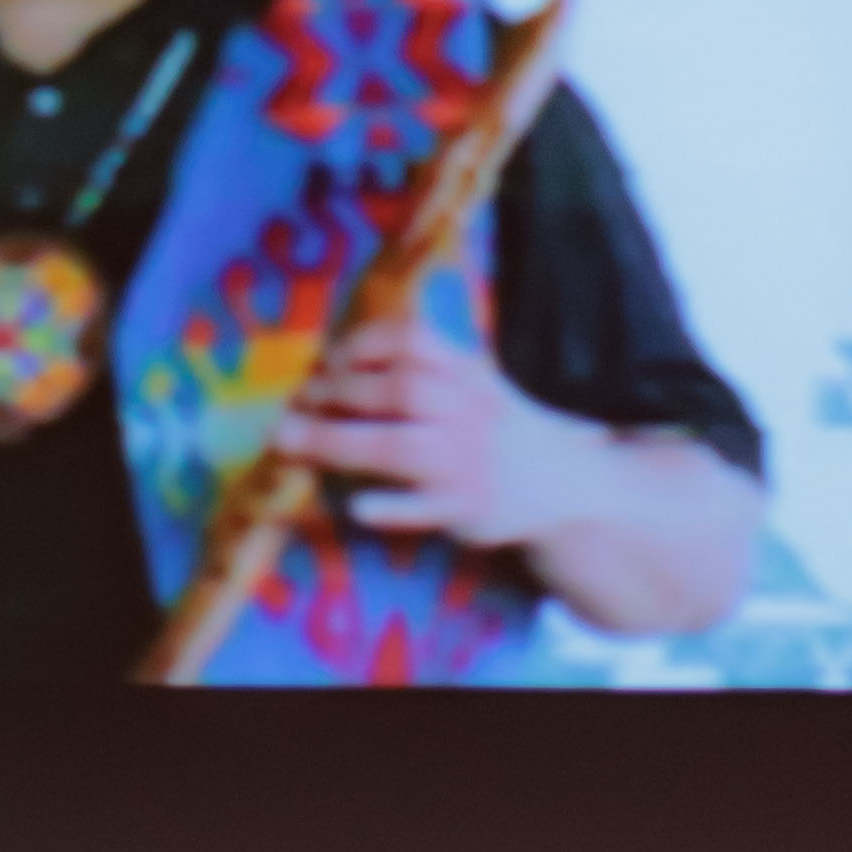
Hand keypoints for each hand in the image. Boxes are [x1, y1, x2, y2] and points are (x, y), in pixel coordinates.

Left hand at [287, 326, 580, 551]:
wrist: (562, 482)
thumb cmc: (494, 427)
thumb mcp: (469, 383)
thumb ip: (416, 369)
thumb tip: (328, 363)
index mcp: (467, 373)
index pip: (413, 341)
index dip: (362, 345)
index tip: (328, 359)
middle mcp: (468, 412)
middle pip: (399, 391)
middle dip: (338, 392)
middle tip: (300, 402)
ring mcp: (467, 463)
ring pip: (399, 448)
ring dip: (336, 442)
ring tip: (289, 441)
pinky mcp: (464, 510)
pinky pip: (421, 509)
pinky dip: (387, 507)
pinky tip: (355, 506)